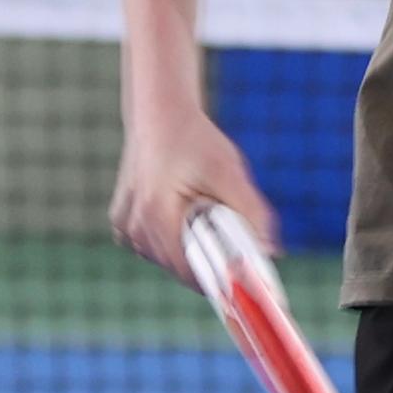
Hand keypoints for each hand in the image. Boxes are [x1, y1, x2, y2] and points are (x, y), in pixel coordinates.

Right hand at [110, 105, 276, 280]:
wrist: (159, 115)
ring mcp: (124, 226)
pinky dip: (173, 240)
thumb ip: (251, 213)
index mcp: (155, 214)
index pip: (189, 270)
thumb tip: (270, 253)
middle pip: (179, 268)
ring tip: (201, 213)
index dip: (219, 277)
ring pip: (166, 261)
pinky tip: (181, 214)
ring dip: (190, 250)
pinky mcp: (122, 224)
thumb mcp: (229, 172)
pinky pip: (153, 249)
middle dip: (208, 260)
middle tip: (229, 234)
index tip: (244, 275)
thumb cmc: (195, 140)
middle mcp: (132, 225)